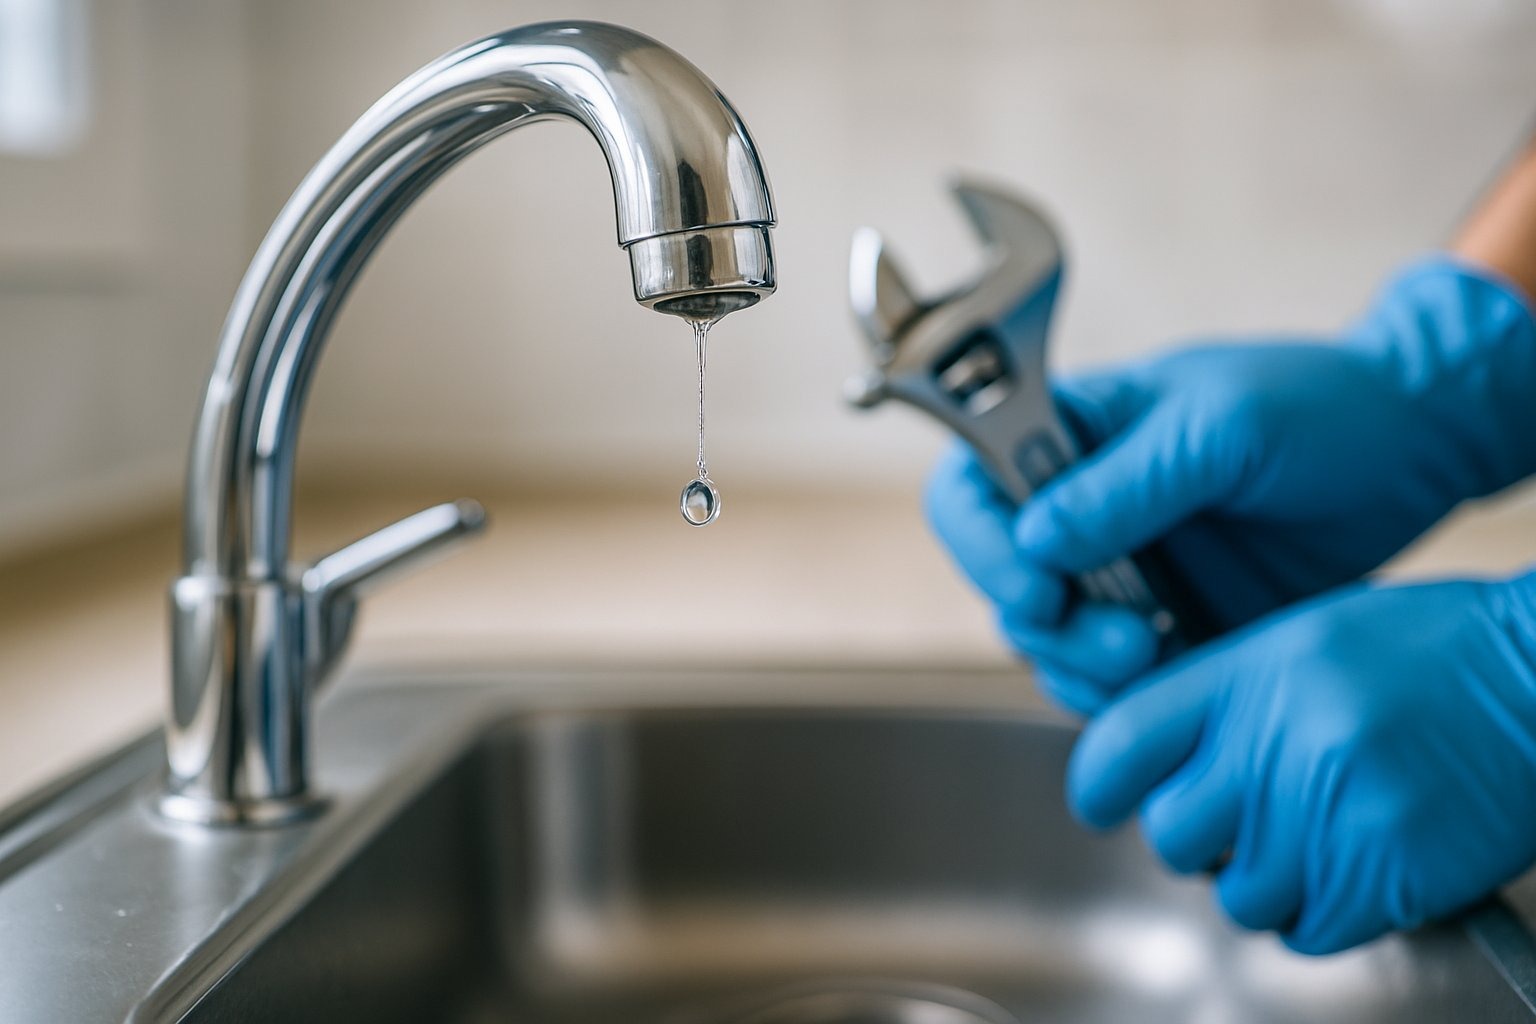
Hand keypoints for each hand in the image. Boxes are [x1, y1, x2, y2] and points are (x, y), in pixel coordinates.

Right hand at [927, 258, 1535, 712]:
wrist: (1419, 450)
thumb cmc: (1324, 406)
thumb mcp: (1224, 426)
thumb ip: (1126, 482)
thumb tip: (1038, 536)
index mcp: (1074, 432)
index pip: (973, 487)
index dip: (981, 544)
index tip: (1037, 589)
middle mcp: (1081, 504)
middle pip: (1003, 580)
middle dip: (1047, 625)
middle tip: (1125, 641)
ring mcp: (1123, 567)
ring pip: (1049, 640)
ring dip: (1082, 665)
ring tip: (1155, 657)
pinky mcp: (1167, 621)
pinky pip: (1110, 674)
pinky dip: (1122, 693)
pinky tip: (1172, 678)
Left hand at [1068, 576, 1535, 953]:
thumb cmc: (1429, 653)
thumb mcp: (1305, 639)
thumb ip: (1221, 698)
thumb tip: (1148, 761)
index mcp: (1249, 675)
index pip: (1119, 745)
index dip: (1098, 784)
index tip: (1105, 798)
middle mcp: (1281, 744)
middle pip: (1170, 834)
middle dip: (1194, 836)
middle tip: (1241, 815)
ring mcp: (1332, 814)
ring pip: (1236, 894)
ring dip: (1262, 879)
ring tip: (1311, 834)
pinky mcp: (1385, 876)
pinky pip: (1306, 930)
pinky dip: (1318, 911)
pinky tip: (1351, 862)